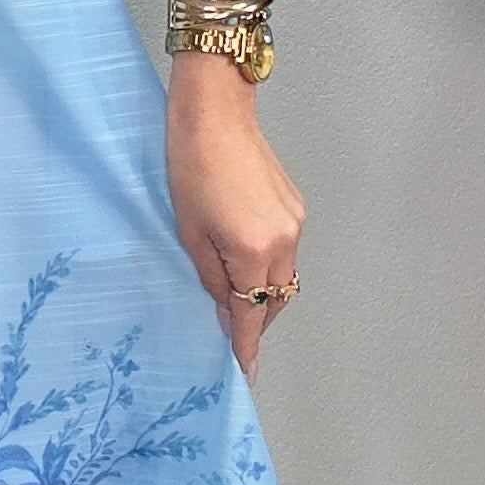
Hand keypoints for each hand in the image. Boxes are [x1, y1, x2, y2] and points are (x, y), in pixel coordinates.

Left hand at [163, 56, 303, 378]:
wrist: (215, 114)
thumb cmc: (188, 168)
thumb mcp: (189, 232)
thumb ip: (210, 278)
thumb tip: (224, 311)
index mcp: (252, 251)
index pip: (251, 314)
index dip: (247, 345)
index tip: (245, 371)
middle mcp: (283, 241)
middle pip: (274, 301)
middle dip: (255, 321)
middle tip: (231, 333)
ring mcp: (295, 223)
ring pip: (284, 279)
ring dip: (263, 295)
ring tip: (235, 299)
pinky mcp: (296, 208)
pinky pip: (286, 254)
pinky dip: (269, 268)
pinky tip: (246, 263)